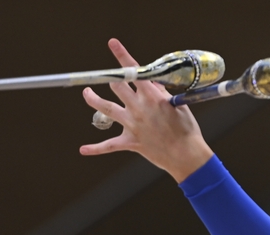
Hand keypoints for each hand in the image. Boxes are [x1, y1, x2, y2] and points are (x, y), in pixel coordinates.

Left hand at [80, 39, 213, 182]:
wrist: (186, 154)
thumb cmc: (186, 129)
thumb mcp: (177, 104)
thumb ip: (161, 92)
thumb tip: (151, 82)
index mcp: (151, 96)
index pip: (133, 72)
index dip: (122, 56)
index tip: (113, 44)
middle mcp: (138, 108)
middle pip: (116, 86)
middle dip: (110, 78)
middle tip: (105, 75)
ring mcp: (132, 125)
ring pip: (106, 108)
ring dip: (94, 99)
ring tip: (86, 94)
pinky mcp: (131, 142)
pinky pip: (109, 145)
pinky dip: (95, 148)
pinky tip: (83, 150)